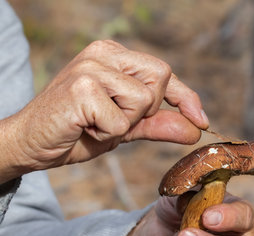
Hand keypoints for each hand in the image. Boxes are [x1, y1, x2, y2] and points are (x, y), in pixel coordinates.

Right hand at [0, 40, 208, 181]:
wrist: (31, 144)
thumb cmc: (77, 132)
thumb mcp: (125, 127)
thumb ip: (158, 124)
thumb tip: (195, 129)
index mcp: (113, 55)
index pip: (163, 72)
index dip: (186, 97)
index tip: (201, 120)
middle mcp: (102, 53)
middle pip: (160, 78)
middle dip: (146, 109)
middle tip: (114, 119)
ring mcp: (91, 67)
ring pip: (144, 100)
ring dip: (124, 124)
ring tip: (95, 123)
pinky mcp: (82, 88)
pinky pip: (122, 122)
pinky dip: (108, 134)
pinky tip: (84, 128)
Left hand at [112, 193, 253, 235]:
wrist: (162, 230)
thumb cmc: (180, 207)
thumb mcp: (181, 193)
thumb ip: (186, 193)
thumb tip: (185, 203)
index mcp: (242, 215)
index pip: (244, 217)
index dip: (228, 218)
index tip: (207, 217)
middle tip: (183, 235)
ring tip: (174, 235)